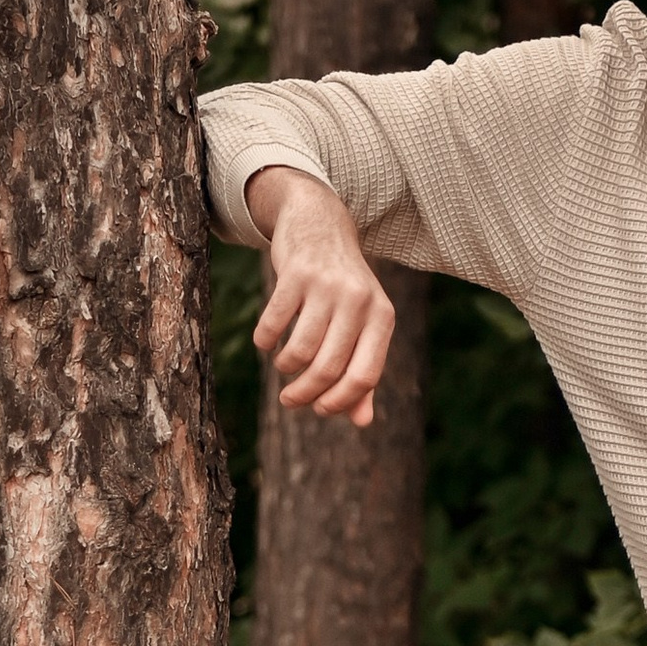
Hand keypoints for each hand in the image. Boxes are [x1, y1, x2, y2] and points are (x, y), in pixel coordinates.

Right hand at [245, 165, 397, 426]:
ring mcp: (327, 286)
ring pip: (300, 351)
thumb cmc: (343, 288)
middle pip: (328, 368)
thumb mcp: (363, 323)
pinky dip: (265, 341)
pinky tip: (266, 341)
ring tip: (283, 367)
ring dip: (285, 369)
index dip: (340, 401)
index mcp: (382, 317)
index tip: (320, 410)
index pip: (365, 375)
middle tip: (290, 401)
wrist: (320, 224)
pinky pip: (273, 324)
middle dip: (304, 394)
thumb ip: (363, 371)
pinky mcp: (295, 274)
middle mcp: (358, 301)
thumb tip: (362, 422)